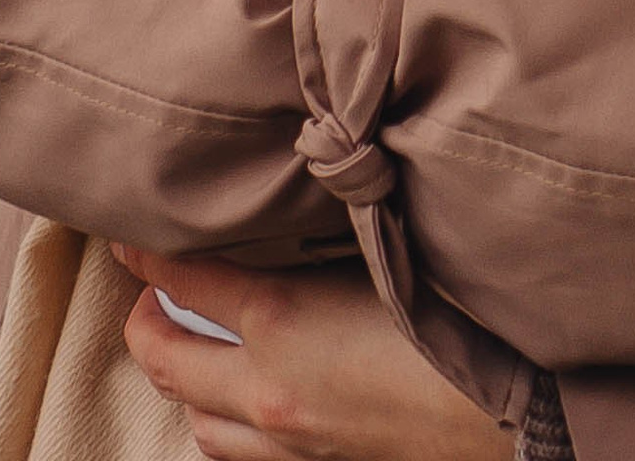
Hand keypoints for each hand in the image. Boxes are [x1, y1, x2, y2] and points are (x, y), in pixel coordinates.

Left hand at [114, 248, 508, 460]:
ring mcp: (287, 443)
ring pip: (197, 424)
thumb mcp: (381, 254)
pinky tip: (242, 402)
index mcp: (279, 323)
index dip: (148, 254)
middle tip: (149, 294)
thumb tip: (298, 199)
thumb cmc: (454, 322)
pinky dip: (222, 425)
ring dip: (182, 383)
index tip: (128, 233)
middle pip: (166, 364)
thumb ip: (327, 230)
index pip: (183, 280)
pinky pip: (240, 456)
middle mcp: (266, 391)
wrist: (506, 415)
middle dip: (145, 326)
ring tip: (190, 345)